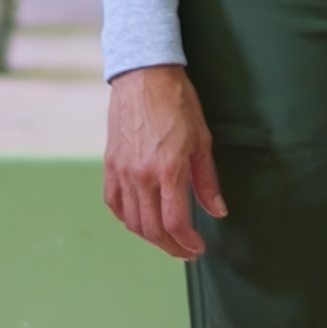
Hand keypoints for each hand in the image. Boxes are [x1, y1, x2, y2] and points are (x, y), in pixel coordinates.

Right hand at [106, 67, 226, 259]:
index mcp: (168, 169)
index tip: (197, 247)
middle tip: (185, 250)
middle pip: (152, 229)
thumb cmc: (178, 104)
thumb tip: (217, 211)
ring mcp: (122, 171)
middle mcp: (141, 175)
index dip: (187, 242)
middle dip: (171, 247)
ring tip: (167, 238)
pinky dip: (126, 219)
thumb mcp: (201, 140)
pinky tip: (140, 220)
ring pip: (131, 221)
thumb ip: (207, 181)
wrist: (144, 76)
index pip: (175, 223)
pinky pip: (114, 203)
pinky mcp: (109, 165)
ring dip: (150, 237)